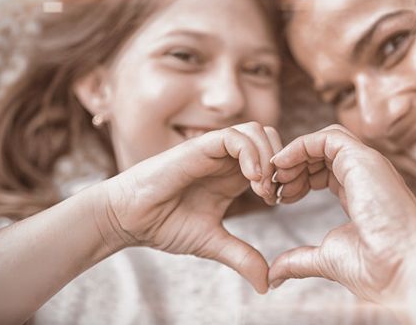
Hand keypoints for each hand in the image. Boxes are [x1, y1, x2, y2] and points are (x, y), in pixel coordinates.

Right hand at [100, 122, 281, 293]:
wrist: (129, 218)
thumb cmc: (164, 225)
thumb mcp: (213, 243)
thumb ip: (241, 257)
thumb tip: (266, 285)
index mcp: (234, 176)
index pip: (274, 159)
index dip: (285, 177)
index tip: (281, 203)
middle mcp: (227, 159)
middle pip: (272, 138)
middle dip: (283, 163)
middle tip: (276, 194)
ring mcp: (214, 150)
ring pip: (257, 131)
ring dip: (268, 158)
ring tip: (262, 190)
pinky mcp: (199, 147)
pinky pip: (234, 136)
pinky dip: (250, 154)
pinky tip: (250, 181)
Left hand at [268, 125, 415, 306]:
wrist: (404, 273)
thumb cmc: (377, 271)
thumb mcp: (327, 260)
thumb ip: (299, 260)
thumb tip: (274, 275)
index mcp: (360, 193)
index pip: (324, 170)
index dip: (297, 180)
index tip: (277, 199)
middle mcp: (366, 175)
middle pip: (321, 152)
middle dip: (291, 166)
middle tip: (271, 188)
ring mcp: (368, 165)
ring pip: (324, 140)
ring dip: (293, 155)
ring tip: (276, 179)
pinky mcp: (364, 160)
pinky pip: (327, 137)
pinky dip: (300, 145)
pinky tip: (282, 165)